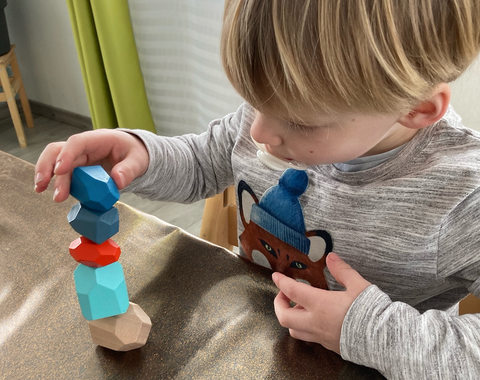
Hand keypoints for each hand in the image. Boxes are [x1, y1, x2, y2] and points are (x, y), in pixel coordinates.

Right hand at [34, 129, 148, 201]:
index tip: (60, 170)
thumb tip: (117, 182)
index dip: (66, 155)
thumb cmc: (135, 154)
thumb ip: (129, 170)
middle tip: (43, 185)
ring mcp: (78, 158)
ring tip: (40, 190)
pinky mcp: (77, 170)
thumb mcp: (138, 161)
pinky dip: (54, 182)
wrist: (134, 156)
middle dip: (48, 166)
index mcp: (98, 139)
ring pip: (55, 161)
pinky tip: (52, 193)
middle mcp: (84, 147)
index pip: (77, 142)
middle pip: (58, 151)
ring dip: (46, 175)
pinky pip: (63, 174)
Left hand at [272, 252, 370, 354]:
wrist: (385, 340)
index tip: (276, 276)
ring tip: (300, 307)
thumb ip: (342, 271)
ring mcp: (320, 336)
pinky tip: (314, 319)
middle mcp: (315, 322)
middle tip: (284, 294)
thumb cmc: (372, 311)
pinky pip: (308, 338)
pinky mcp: (328, 345)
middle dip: (278, 304)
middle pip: (283, 316)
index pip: (292, 291)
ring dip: (291, 317)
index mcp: (320, 304)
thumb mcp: (358, 285)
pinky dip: (303, 327)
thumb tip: (331, 257)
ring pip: (293, 330)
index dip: (281, 283)